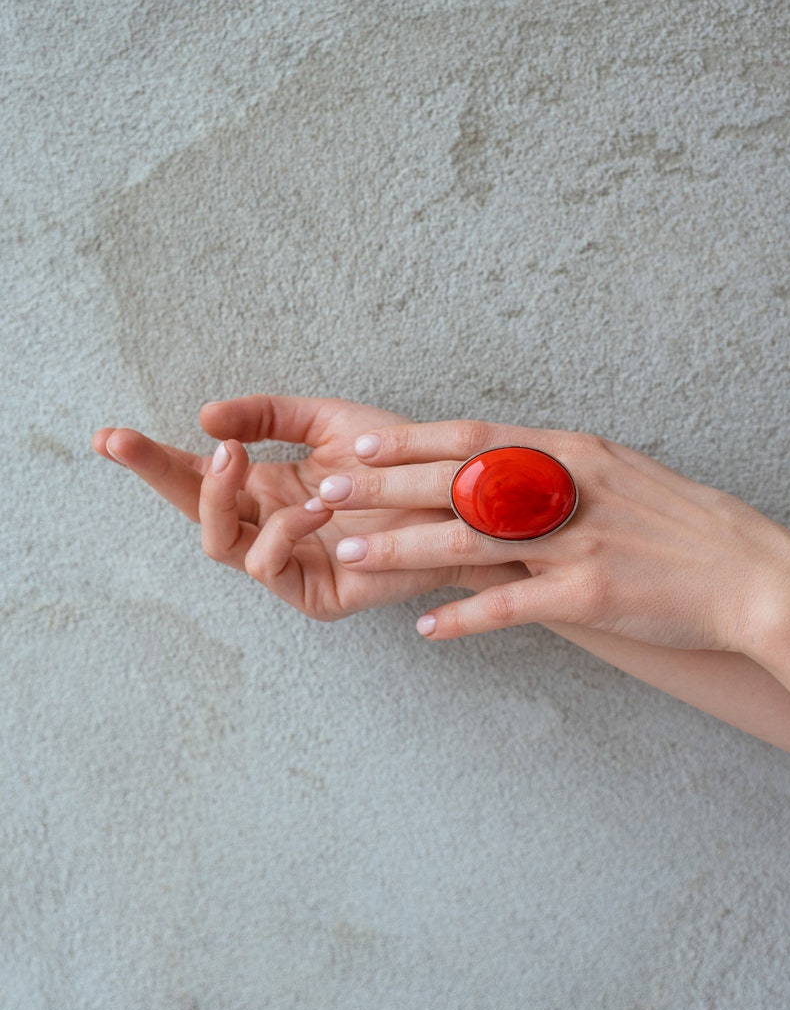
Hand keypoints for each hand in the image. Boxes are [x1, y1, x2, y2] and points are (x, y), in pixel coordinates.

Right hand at [92, 396, 526, 619]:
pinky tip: (315, 506)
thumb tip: (205, 420)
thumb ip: (268, 416)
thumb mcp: (328, 422)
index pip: (197, 474)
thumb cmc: (401, 465)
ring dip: (221, 498)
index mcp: (268, 487)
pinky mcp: (314, 594)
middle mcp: (269, 526)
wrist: (462, 500)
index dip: (151, 458)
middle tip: (129, 442)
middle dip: (156, 476)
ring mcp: (288, 563)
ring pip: (219, 544)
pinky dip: (281, 531)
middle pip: (191, 511)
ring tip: (243, 461)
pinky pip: (269, 567)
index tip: (107, 436)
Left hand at [318, 418, 789, 684]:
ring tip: (349, 552)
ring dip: (403, 548)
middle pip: (457, 483)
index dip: (410, 441)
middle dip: (385, 487)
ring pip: (471, 542)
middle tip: (326, 489)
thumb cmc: (674, 520)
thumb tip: (491, 463)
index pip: (473, 438)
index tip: (359, 444)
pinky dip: (465, 618)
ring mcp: (576, 543)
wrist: (745, 571)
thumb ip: (550, 465)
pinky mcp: (591, 596)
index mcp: (570, 452)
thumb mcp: (612, 472)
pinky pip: (513, 608)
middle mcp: (566, 489)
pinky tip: (425, 628)